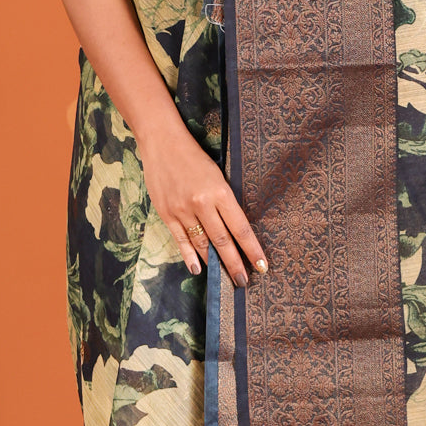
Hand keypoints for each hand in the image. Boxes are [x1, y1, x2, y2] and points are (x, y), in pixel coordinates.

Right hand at [141, 127, 266, 285]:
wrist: (162, 143)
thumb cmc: (195, 157)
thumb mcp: (218, 176)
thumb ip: (225, 202)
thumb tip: (235, 230)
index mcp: (220, 192)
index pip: (241, 229)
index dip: (252, 250)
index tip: (262, 266)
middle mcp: (202, 204)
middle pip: (223, 242)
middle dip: (235, 264)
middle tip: (244, 281)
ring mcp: (183, 210)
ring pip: (202, 244)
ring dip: (214, 263)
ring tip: (224, 277)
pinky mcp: (167, 213)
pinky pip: (181, 240)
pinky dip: (189, 256)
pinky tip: (198, 269)